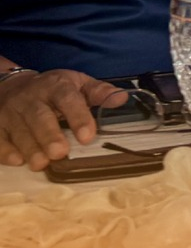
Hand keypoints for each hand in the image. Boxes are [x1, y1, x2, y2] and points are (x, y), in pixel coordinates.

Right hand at [0, 70, 128, 170]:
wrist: (12, 85)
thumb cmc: (53, 89)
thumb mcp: (77, 83)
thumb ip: (99, 92)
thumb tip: (122, 98)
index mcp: (56, 86)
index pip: (68, 99)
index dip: (78, 116)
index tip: (88, 136)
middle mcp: (31, 98)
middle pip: (40, 116)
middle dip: (49, 135)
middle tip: (60, 153)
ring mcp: (11, 111)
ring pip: (19, 129)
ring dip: (30, 147)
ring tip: (41, 163)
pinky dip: (5, 149)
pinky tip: (17, 160)